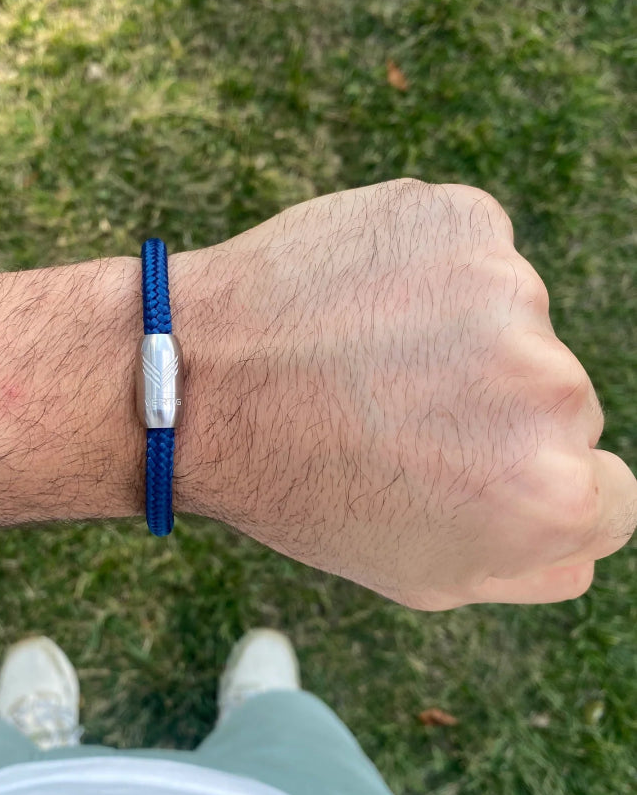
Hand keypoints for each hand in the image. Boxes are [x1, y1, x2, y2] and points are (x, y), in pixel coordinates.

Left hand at [171, 179, 636, 608]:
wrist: (198, 377)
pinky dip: (429, 271)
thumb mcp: (422, 574)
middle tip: (395, 415)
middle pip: (563, 405)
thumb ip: (533, 566)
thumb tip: (586, 532)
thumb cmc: (299, 487)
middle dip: (493, 413)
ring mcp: (510, 293)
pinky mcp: (465, 220)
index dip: (525, 485)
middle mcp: (551, 392)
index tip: (464, 469)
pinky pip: (474, 254)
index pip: (604, 493)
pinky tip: (360, 301)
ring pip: (515, 324)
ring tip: (363, 357)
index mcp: (552, 497)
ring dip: (457, 338)